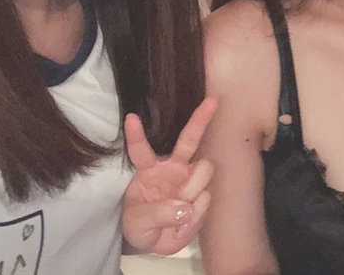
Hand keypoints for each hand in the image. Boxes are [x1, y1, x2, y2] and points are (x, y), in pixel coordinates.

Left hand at [121, 97, 216, 254]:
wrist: (156, 243)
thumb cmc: (140, 224)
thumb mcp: (138, 223)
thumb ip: (157, 214)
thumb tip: (185, 209)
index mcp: (148, 169)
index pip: (141, 150)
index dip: (136, 135)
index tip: (131, 117)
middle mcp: (172, 168)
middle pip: (189, 139)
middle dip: (200, 119)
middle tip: (212, 101)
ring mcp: (189, 180)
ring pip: (204, 169)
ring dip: (193, 190)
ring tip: (180, 212)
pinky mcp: (202, 196)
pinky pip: (206, 198)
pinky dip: (196, 215)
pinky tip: (185, 221)